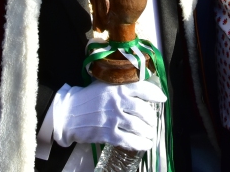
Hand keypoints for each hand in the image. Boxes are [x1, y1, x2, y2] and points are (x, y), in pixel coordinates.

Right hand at [51, 80, 166, 151]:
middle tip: (152, 121)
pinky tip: (145, 144)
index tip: (162, 99)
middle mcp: (117, 102)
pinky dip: (140, 143)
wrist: (67, 114)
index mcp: (117, 87)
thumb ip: (119, 85)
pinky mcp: (108, 134)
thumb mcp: (103, 85)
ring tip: (150, 133)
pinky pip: (129, 140)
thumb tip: (138, 89)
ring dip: (148, 131)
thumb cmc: (85, 98)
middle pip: (143, 110)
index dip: (155, 94)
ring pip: (138, 126)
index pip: (142, 88)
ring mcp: (113, 118)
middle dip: (151, 118)